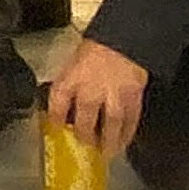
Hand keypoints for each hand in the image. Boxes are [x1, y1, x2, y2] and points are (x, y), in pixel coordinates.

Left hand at [47, 40, 148, 154]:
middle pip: (85, 120)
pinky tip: (124, 141)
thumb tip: (68, 100)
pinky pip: (130, 121)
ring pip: (110, 126)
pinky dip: (126, 133)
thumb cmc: (98, 46)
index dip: (55, 118)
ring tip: (106, 151)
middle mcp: (90, 90)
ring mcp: (113, 96)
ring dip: (108, 141)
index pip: (57, 103)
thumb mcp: (74, 61)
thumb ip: (71, 81)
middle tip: (85, 143)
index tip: (57, 126)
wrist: (125, 38)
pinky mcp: (133, 98)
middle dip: (84, 135)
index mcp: (71, 78)